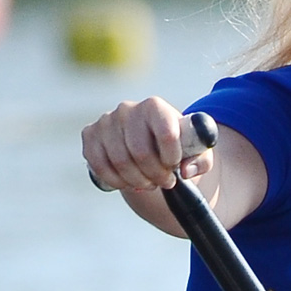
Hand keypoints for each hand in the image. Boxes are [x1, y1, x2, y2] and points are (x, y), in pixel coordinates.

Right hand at [82, 97, 213, 192]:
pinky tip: (128, 182)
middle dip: (155, 175)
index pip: (165, 134)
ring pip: (120, 162)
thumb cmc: (177, 147)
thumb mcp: (198, 152)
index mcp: (155, 107)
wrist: (148, 143)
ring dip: (137, 181)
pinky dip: (116, 180)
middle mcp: (128, 109)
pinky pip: (99, 165)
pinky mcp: (90, 134)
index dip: (172, 158)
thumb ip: (201, 160)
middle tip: (164, 182)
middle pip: (140, 153)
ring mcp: (106, 121)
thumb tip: (185, 170)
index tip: (175, 168)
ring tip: (149, 183)